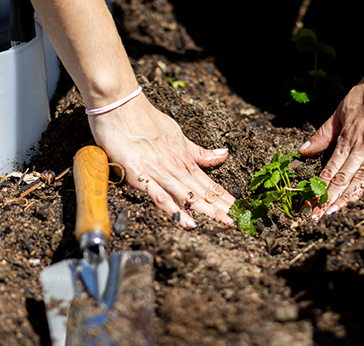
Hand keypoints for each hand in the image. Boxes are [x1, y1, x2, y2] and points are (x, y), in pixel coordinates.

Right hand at [89, 94, 234, 228]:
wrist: (119, 103)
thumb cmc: (145, 120)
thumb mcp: (178, 136)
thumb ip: (199, 152)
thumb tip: (223, 155)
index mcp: (185, 161)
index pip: (211, 184)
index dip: (227, 199)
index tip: (244, 212)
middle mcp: (176, 168)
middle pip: (204, 193)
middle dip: (224, 209)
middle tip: (243, 223)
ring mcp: (159, 172)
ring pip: (188, 196)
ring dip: (207, 211)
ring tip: (226, 224)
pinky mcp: (140, 176)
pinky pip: (159, 196)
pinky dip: (174, 209)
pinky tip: (187, 222)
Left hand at [298, 69, 363, 218]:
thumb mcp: (341, 109)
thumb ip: (324, 133)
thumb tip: (302, 151)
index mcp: (348, 137)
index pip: (330, 170)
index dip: (319, 189)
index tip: (308, 206)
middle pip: (344, 177)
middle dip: (329, 198)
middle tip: (316, 217)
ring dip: (349, 194)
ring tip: (335, 211)